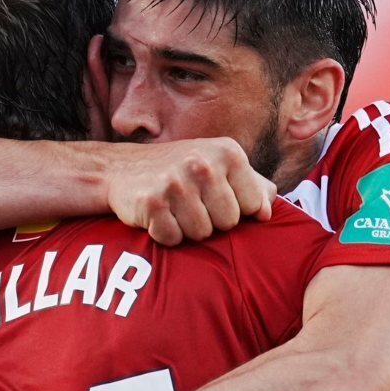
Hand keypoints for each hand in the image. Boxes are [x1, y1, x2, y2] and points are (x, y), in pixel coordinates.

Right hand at [107, 138, 277, 245]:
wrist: (121, 168)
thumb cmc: (180, 171)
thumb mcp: (220, 166)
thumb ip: (253, 185)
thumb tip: (267, 212)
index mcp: (228, 152)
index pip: (252, 206)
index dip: (234, 210)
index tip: (214, 197)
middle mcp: (203, 163)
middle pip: (228, 223)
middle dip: (211, 221)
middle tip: (190, 203)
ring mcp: (176, 182)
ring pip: (202, 234)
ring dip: (187, 229)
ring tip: (174, 208)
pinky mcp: (152, 202)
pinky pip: (173, 239)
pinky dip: (165, 234)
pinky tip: (158, 215)